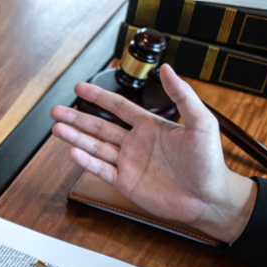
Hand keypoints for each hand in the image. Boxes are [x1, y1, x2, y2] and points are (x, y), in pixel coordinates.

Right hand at [50, 64, 256, 243]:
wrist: (208, 198)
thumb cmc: (210, 162)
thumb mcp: (202, 122)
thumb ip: (182, 94)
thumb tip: (167, 68)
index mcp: (150, 126)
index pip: (118, 107)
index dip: (99, 97)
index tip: (80, 88)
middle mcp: (135, 144)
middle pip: (99, 127)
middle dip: (77, 118)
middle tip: (56, 110)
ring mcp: (128, 164)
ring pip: (95, 147)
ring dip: (75, 138)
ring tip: (57, 129)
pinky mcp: (126, 183)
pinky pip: (101, 170)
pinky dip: (86, 162)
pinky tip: (73, 153)